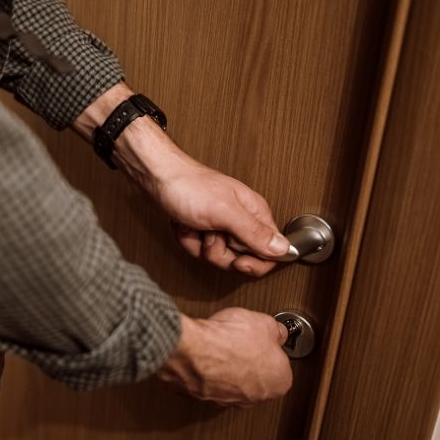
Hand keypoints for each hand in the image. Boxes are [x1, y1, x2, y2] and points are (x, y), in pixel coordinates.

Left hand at [73, 84, 288, 274]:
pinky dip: (187, 240)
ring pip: (217, 257)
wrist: (155, 177)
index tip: (237, 260)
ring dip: (199, 246)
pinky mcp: (202, 228)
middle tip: (210, 236)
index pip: (271, 252)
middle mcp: (241, 220)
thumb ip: (254, 232)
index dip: (255, 263)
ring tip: (194, 226)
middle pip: (241, 259)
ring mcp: (220, 225)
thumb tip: (284, 249)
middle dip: (220, 253)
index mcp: (255, 213)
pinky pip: (198, 249)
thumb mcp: (224, 212)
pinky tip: (183, 226)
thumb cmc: (187, 186)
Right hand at [155, 310, 292, 405]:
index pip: (281, 364)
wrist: (195, 351)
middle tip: (241, 341)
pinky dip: (209, 371)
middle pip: (257, 376)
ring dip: (228, 367)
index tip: (263, 338)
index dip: (269, 347)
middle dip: (249, 360)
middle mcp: (256, 397)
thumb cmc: (231, 341)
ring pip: (233, 382)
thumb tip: (275, 331)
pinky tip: (207, 353)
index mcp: (280, 382)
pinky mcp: (205, 397)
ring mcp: (229, 400)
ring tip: (222, 345)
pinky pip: (211, 382)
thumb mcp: (264, 323)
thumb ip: (276, 331)